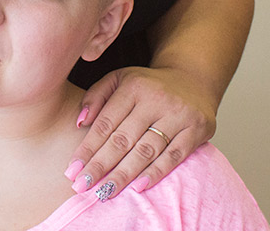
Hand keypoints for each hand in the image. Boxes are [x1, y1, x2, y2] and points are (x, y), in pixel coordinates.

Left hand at [65, 66, 216, 199]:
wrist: (193, 78)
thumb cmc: (148, 85)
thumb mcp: (119, 79)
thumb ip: (96, 96)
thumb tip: (79, 122)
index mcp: (133, 86)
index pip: (106, 123)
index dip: (87, 149)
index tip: (72, 171)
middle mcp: (156, 99)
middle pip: (123, 139)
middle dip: (100, 166)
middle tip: (83, 186)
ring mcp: (178, 114)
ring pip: (146, 151)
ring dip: (123, 175)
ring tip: (105, 192)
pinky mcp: (197, 129)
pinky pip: (174, 156)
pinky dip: (156, 172)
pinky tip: (138, 187)